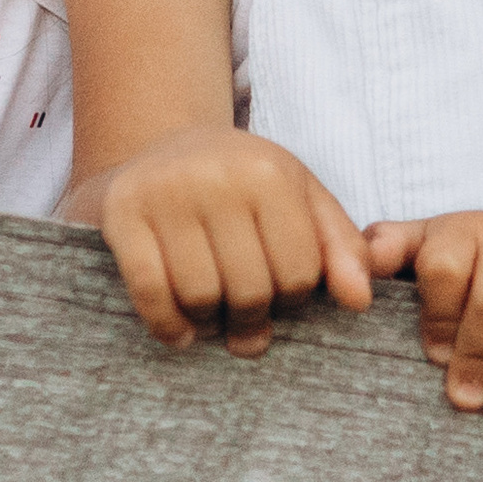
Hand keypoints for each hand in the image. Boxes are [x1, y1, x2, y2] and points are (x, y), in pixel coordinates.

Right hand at [92, 129, 371, 354]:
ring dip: (210, 324)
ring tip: (215, 318)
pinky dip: (168, 326)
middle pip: (250, 290)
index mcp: (269, 172)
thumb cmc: (242, 185)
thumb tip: (360, 301)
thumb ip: (340, 248)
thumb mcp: (300, 199)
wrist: (161, 148)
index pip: (299, 273)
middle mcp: (216, 176)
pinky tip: (181, 333)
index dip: (295, 300)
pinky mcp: (123, 213)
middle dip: (252, 318)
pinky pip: (150, 292)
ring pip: (201, 297)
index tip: (282, 297)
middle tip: (247, 319)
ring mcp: (164, 193)